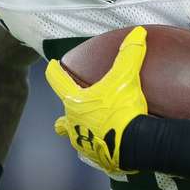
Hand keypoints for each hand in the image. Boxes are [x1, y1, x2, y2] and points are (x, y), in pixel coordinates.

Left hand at [45, 26, 148, 174]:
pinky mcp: (96, 157)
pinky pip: (92, 151)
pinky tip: (106, 144)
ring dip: (79, 131)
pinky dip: (97, 146)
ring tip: (89, 128)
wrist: (134, 145)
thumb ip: (130, 54)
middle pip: (62, 118)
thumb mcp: (127, 78)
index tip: (51, 65)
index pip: (58, 81)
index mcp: (75, 102)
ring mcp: (83, 143)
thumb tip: (138, 32)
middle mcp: (73, 123)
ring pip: (74, 137)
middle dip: (67, 112)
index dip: (54, 71)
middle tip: (75, 105)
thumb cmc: (122, 109)